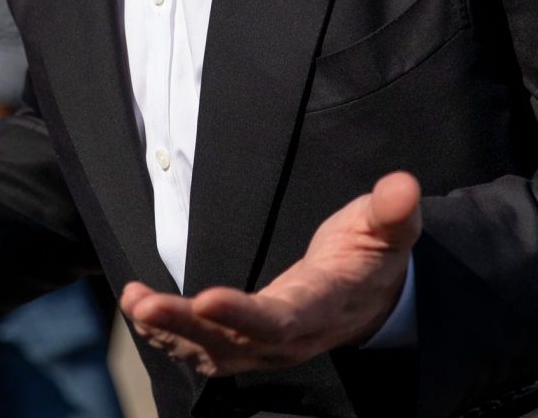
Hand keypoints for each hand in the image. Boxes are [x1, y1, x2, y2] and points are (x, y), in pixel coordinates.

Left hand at [122, 171, 420, 377]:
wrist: (375, 297)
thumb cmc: (375, 254)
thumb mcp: (390, 228)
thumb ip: (393, 211)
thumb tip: (404, 186)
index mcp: (324, 306)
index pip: (282, 320)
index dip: (243, 314)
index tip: (205, 298)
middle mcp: (292, 338)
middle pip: (233, 342)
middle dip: (185, 325)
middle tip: (143, 304)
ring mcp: (266, 347)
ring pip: (212, 351)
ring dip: (169, 332)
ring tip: (133, 303)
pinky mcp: (247, 343)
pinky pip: (203, 349)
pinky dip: (168, 334)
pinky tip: (138, 311)